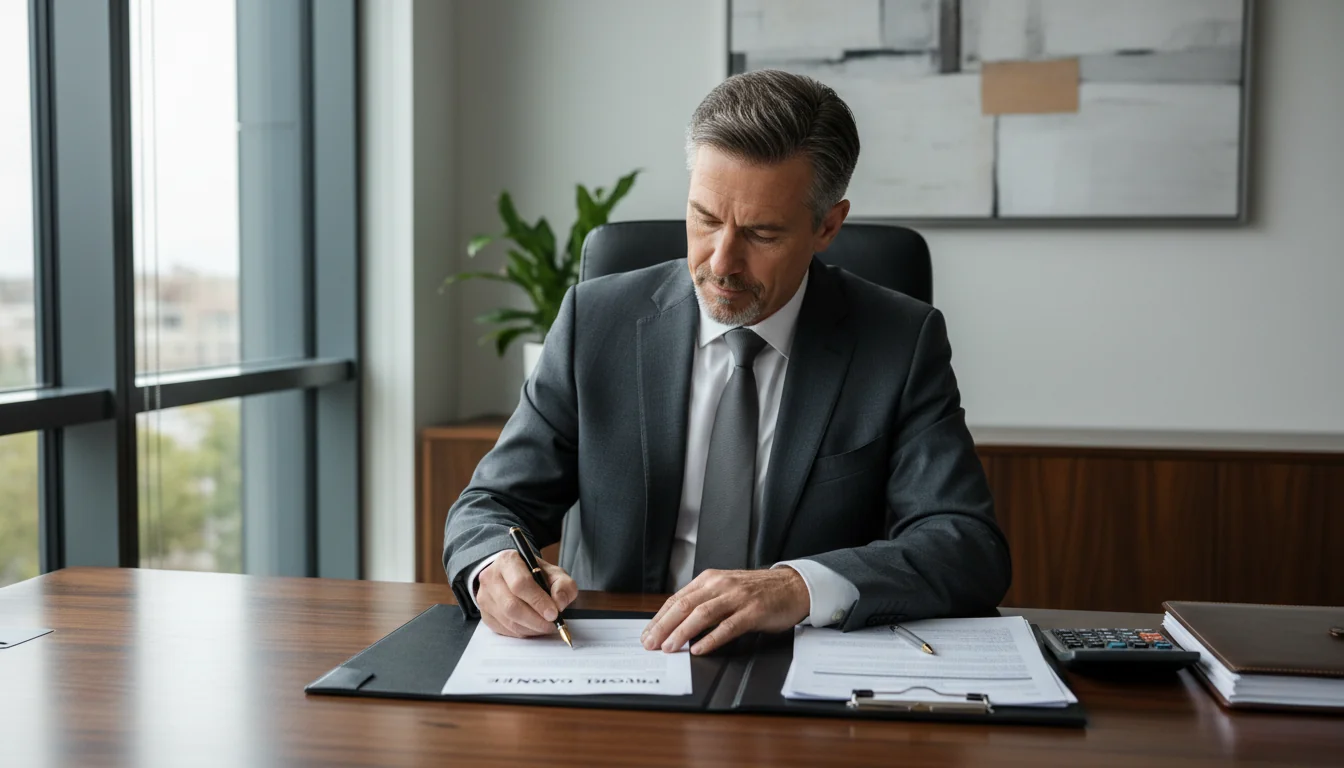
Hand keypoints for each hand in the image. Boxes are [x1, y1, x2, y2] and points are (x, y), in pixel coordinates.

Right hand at [476, 550, 577, 638]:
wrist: (513, 576)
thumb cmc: (534, 574)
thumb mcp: (554, 573)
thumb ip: (563, 585)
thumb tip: (559, 603)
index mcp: (508, 561)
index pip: (520, 584)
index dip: (538, 601)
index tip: (553, 613)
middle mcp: (491, 577)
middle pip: (512, 606)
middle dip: (536, 620)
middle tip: (552, 625)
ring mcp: (484, 597)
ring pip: (508, 620)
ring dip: (530, 628)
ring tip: (545, 626)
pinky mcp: (484, 613)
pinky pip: (504, 629)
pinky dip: (522, 632)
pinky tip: (532, 627)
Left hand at [640, 568, 809, 655]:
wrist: (793, 586)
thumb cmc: (758, 592)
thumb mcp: (725, 589)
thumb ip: (704, 601)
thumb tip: (676, 623)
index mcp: (709, 579)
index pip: (676, 599)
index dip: (659, 618)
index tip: (647, 634)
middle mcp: (720, 585)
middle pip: (684, 606)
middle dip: (664, 626)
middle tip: (651, 643)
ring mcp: (737, 597)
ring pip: (702, 614)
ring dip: (682, 632)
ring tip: (670, 647)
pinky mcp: (753, 611)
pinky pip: (728, 626)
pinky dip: (711, 638)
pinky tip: (699, 649)